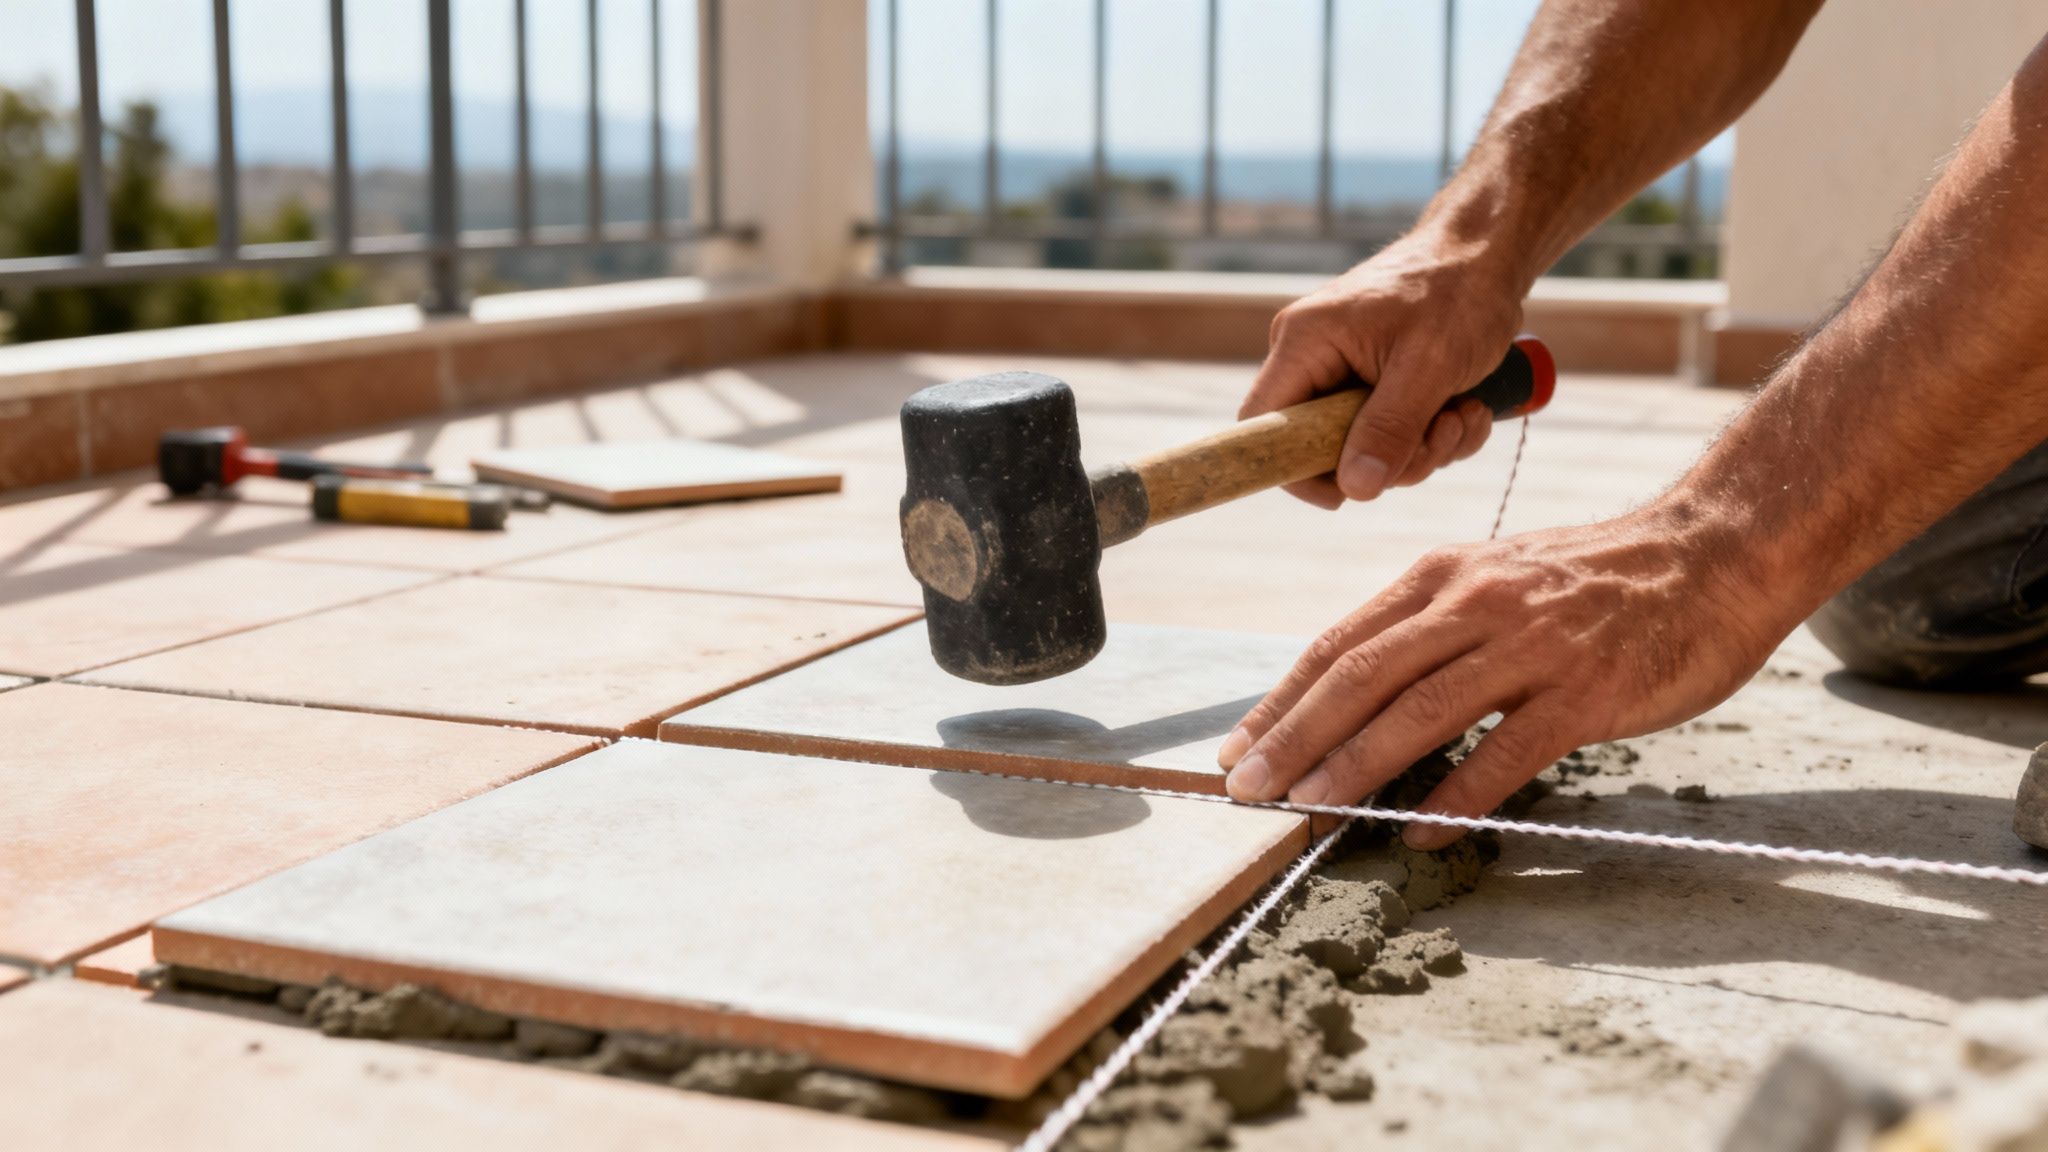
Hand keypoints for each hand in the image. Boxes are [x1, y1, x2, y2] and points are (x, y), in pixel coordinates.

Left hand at [1216, 508, 1789, 848]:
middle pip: (1361, 676)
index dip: (1280, 701)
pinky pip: (1506, 752)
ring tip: (1309, 808)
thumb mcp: (1496, 577)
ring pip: (1420, 711)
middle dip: (1294, 737)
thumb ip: (1431, 625)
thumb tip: (1358, 692)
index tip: (1236, 749)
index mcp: (1442, 576)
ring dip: (1355, 765)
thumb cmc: (1597, 578)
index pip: (1340, 644)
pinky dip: (1457, 795)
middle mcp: (1475, 603)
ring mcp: (1531, 647)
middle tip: (1248, 789)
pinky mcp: (1585, 691)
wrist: (1713, 553)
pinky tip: (1421, 831)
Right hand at [1243, 235, 1527, 508]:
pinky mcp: (1373, 383)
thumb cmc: (1458, 291)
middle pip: (1322, 447)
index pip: (1263, 424)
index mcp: (1304, 342)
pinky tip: (1465, 407)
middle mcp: (1312, 358)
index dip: (1292, 468)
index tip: (1343, 494)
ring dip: (1423, 448)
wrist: (1490, 254)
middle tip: (1442, 434)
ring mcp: (1342, 371)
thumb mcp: (1428, 365)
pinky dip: (1432, 434)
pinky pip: (1390, 434)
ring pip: (1364, 448)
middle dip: (1391, 458)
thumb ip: (1389, 428)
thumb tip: (1355, 489)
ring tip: (1463, 412)